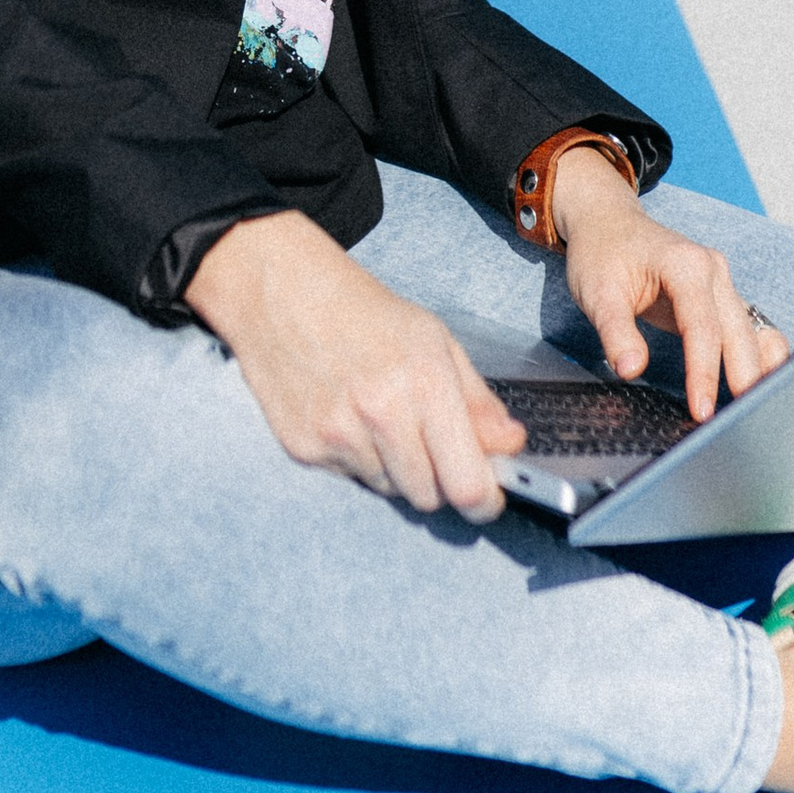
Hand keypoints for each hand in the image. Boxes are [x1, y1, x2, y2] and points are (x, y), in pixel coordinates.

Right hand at [183, 212, 526, 520]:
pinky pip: (351, 480)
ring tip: (381, 420)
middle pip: (430, 498)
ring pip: (391, 492)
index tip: (488, 496)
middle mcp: (381, 414)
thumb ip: (478, 399)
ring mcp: (338, 435)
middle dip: (440, 480)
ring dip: (397, 470)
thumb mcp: (434, 339)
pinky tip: (347, 419)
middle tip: (430, 444)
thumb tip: (512, 445)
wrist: (281, 292)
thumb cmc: (363, 311)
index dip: (485, 500)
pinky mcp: (304, 448)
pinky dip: (358, 461)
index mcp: (425, 382)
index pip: (467, 484)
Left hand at [551, 149, 788, 420]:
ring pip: (751, 332)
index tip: (701, 411)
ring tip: (757, 411)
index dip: (705, 373)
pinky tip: (763, 383)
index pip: (702, 328)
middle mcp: (713, 271)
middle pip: (738, 332)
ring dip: (757, 370)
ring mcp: (722, 283)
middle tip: (739, 423)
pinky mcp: (721, 298)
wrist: (608, 223)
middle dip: (743, 378)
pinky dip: (759, 356)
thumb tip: (631, 370)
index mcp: (686, 265)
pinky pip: (750, 328)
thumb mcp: (596, 292)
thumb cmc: (602, 254)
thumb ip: (616, 332)